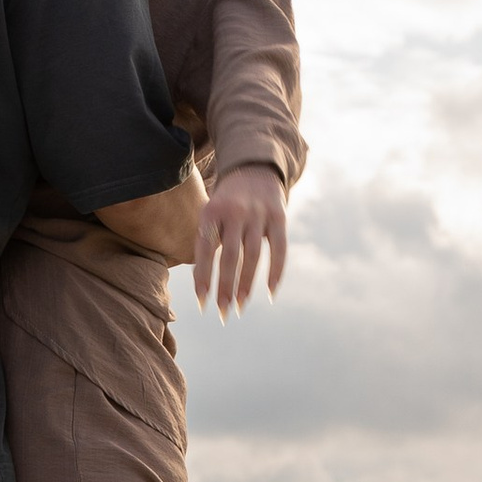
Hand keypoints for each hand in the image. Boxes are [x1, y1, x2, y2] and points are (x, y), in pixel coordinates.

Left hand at [193, 162, 288, 313]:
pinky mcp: (280, 216)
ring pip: (252, 255)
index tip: (202, 303)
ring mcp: (258, 213)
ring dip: (246, 284)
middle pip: (229, 256)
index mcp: (211, 211)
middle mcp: (234, 211)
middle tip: (223, 312)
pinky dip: (276, 272)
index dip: (203, 277)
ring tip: (241, 306)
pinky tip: (271, 292)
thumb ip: (205, 241)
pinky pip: (279, 249)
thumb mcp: (209, 213)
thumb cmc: (226, 202)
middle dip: (225, 287)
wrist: (255, 168)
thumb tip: (202, 284)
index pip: (205, 250)